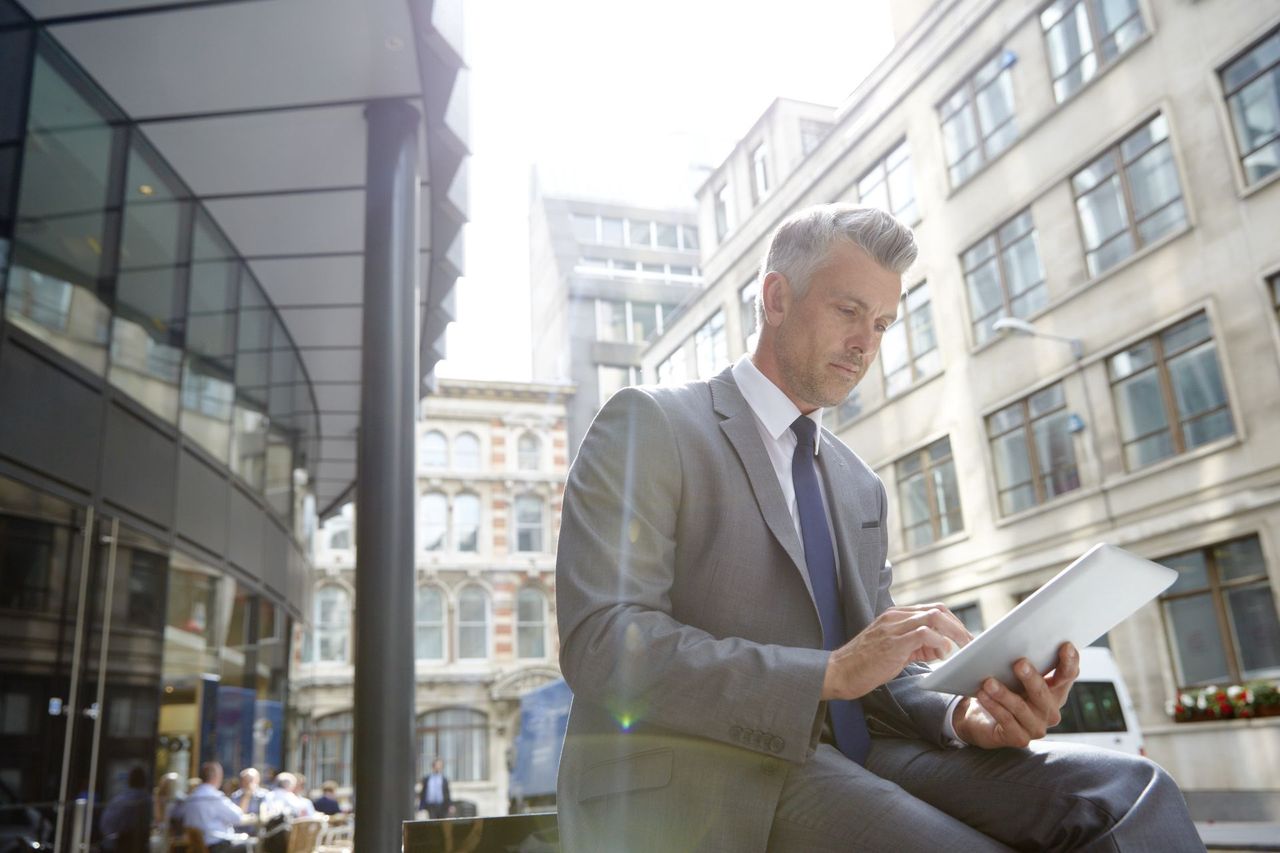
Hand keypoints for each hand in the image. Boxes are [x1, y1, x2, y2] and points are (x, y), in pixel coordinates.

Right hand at [822, 604, 971, 699]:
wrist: (840, 672)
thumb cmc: (866, 664)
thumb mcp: (894, 650)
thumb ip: (917, 645)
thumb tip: (940, 647)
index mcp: (896, 615)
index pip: (933, 609)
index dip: (953, 623)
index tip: (964, 638)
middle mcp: (895, 616)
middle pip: (938, 610)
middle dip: (959, 626)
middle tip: (970, 643)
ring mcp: (894, 627)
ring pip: (934, 617)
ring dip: (954, 633)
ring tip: (961, 649)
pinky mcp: (893, 642)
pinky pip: (924, 633)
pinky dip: (939, 642)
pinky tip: (942, 655)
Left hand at [953, 642, 1079, 748]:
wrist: (980, 718)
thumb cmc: (1001, 688)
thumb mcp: (1009, 672)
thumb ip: (1013, 656)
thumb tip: (1001, 634)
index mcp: (1054, 690)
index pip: (1068, 675)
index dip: (1069, 661)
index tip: (1065, 645)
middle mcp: (1050, 710)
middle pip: (1045, 693)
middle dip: (1033, 678)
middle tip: (1020, 663)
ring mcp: (1036, 727)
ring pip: (1022, 707)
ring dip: (1004, 694)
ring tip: (989, 682)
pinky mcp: (1020, 738)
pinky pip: (1006, 720)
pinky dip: (994, 706)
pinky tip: (983, 695)